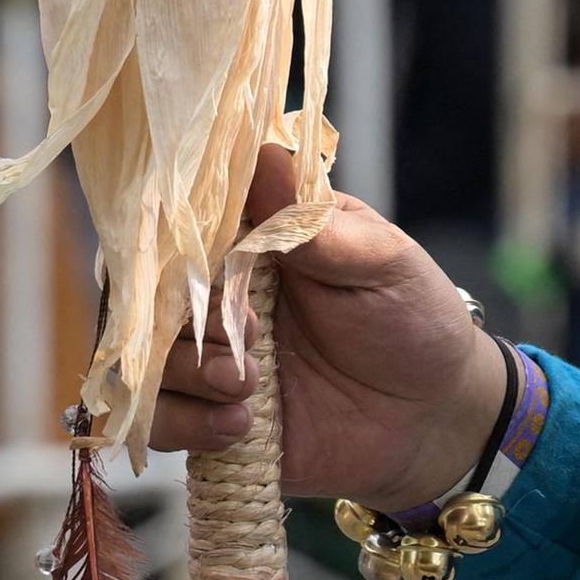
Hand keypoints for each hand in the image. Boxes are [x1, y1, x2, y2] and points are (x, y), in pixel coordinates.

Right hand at [147, 144, 511, 506]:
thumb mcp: (381, 261)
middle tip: (248, 336)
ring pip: (144, 358)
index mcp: (256, 240)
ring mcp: (210, 357)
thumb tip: (265, 155)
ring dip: (186, 373)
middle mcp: (220, 295)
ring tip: (245, 386)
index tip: (209, 264)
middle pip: (150, 292)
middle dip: (186, 318)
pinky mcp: (208, 415)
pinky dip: (187, 423)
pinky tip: (241, 424)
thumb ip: (315, 223)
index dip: (180, 240)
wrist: (435, 414)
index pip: (185, 222)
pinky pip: (157, 421)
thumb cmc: (413, 318)